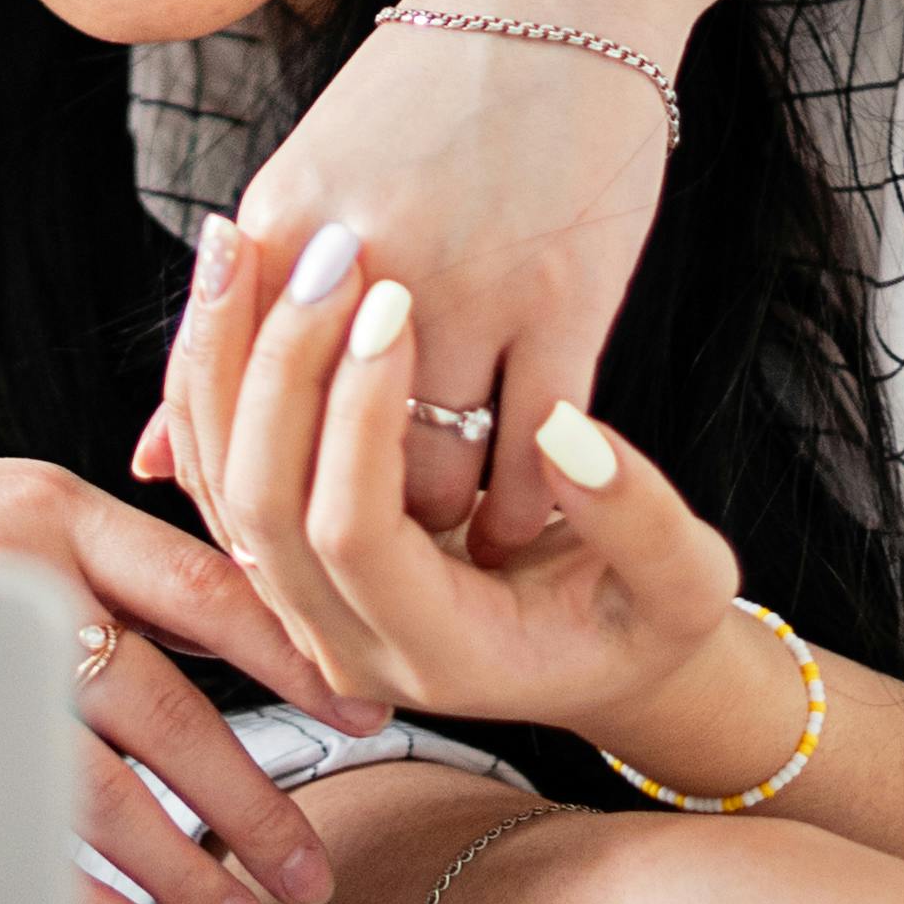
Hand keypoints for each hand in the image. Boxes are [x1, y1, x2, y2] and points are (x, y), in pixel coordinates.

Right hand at [0, 460, 348, 903]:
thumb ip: (85, 560)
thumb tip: (216, 627)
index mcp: (43, 505)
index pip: (205, 584)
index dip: (296, 653)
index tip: (369, 712)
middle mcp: (7, 571)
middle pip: (170, 701)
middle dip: (253, 797)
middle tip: (312, 868)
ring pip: (103, 782)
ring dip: (183, 865)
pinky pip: (18, 832)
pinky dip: (87, 895)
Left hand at [139, 18, 672, 550]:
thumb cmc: (422, 103)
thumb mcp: (301, 190)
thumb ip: (226, 329)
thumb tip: (147, 463)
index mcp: (273, 235)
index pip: (223, 418)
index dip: (248, 509)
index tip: (279, 553)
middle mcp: (354, 263)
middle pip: (319, 466)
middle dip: (340, 539)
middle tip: (364, 578)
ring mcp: (465, 282)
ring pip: (429, 476)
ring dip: (436, 535)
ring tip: (444, 558)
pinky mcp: (565, 296)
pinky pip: (533, 452)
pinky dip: (521, 509)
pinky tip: (520, 522)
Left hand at [187, 233, 741, 751]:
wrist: (604, 662)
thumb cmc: (646, 616)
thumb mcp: (686, 585)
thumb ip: (637, 518)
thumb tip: (564, 432)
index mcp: (440, 656)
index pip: (353, 532)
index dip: (360, 419)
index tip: (394, 305)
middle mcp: (355, 645)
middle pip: (263, 507)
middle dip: (283, 373)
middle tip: (327, 256)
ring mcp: (317, 608)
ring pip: (226, 483)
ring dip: (229, 364)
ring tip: (246, 240)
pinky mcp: (303, 557)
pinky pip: (227, 470)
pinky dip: (217, 378)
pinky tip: (234, 275)